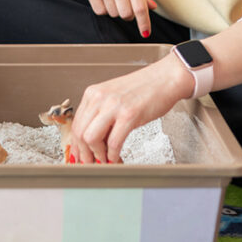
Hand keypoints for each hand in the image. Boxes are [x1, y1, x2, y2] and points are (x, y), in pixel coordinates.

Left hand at [67, 56, 189, 164]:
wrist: (165, 78)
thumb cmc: (143, 89)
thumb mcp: (114, 98)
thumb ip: (101, 116)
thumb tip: (92, 141)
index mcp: (93, 94)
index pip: (76, 124)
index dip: (76, 144)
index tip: (79, 155)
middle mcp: (100, 98)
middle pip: (80, 133)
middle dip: (84, 153)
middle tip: (91, 163)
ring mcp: (114, 106)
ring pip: (91, 138)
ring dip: (97, 155)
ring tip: (104, 160)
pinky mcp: (129, 115)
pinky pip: (114, 142)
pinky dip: (113, 155)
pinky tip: (116, 158)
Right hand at [71, 0, 155, 38]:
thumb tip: (152, 7)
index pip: (140, 7)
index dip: (144, 23)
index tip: (145, 33)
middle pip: (126, 14)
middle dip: (129, 15)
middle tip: (127, 7)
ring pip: (113, 13)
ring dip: (116, 11)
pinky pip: (100, 11)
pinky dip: (104, 9)